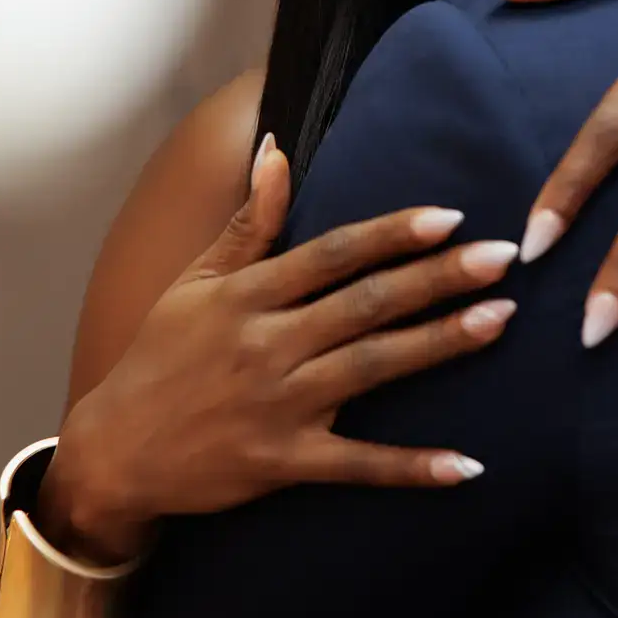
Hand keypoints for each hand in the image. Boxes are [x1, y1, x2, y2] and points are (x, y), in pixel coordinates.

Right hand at [38, 140, 518, 562]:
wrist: (113, 452)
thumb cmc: (160, 357)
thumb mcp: (195, 283)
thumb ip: (248, 222)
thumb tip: (278, 150)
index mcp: (248, 295)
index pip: (333, 254)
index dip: (393, 233)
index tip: (451, 215)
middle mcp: (267, 344)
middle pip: (366, 304)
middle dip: (438, 278)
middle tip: (504, 257)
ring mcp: (278, 405)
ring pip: (372, 368)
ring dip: (440, 344)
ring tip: (500, 319)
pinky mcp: (283, 461)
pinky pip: (359, 464)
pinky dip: (413, 467)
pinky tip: (468, 465)